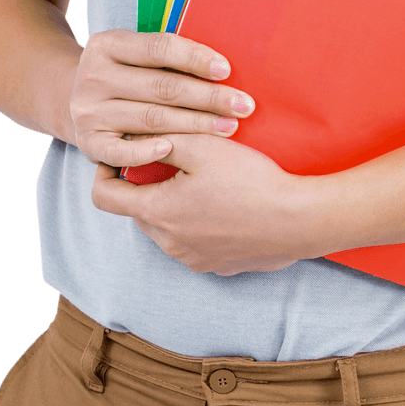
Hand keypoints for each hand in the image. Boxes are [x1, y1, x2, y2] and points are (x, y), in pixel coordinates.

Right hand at [69, 29, 255, 167]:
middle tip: (243, 105)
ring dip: (195, 124)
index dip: (195, 58)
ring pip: (151, 118)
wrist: (72, 99)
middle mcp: (93, 76)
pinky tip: (173, 149)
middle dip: (208, 97)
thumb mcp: (135, 55)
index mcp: (107, 44)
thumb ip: (168, 56)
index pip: (159, 48)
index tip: (226, 70)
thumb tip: (224, 67)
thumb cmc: (126, 75)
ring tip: (229, 127)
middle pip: (161, 87)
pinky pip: (121, 152)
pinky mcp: (88, 142)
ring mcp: (88, 111)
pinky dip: (146, 152)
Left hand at [91, 132, 323, 274]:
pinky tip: (227, 205)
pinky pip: (195, 243)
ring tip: (206, 183)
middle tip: (175, 161)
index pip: (104, 197)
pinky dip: (200, 224)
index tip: (121, 157)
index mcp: (157, 212)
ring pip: (167, 228)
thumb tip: (135, 139)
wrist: (300, 220)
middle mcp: (168, 243)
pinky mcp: (219, 266)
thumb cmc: (251, 181)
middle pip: (138, 211)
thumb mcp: (203, 146)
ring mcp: (194, 259)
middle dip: (148, 186)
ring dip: (175, 205)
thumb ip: (161, 140)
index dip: (105, 173)